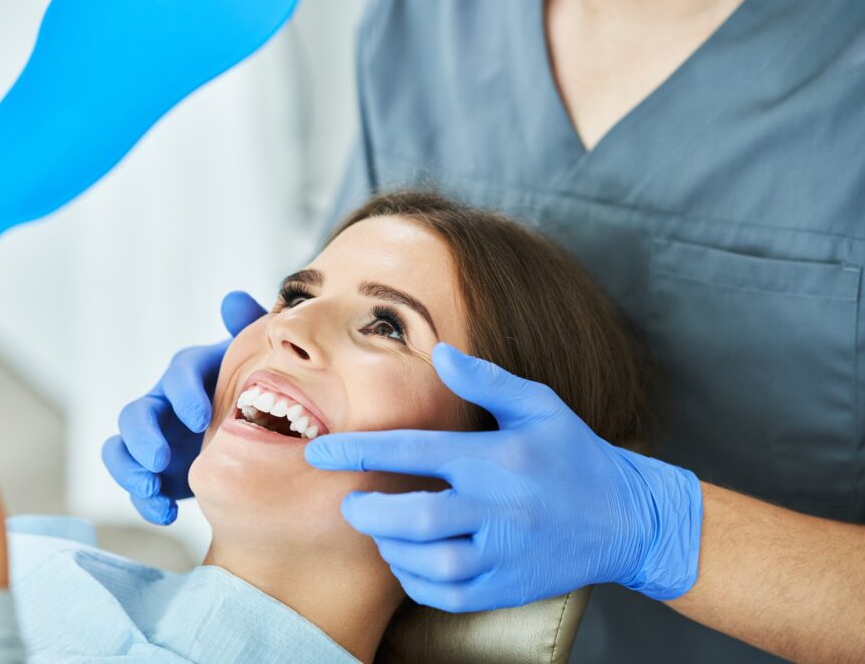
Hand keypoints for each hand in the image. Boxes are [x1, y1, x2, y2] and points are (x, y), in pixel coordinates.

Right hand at [102, 291, 264, 523]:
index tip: (203, 418)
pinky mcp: (154, 470)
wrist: (259, 433)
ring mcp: (153, 438)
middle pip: (137, 413)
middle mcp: (164, 402)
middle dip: (144, 436)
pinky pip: (135, 484)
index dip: (185, 393)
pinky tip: (167, 515)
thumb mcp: (261, 361)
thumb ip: (251, 330)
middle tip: (162, 459)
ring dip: (130, 470)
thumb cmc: (259, 389)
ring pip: (121, 448)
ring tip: (152, 490)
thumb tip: (234, 300)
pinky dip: (144, 500)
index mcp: (192, 373)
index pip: (179, 373)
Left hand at [304, 343, 702, 612]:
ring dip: (392, 548)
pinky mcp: (510, 588)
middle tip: (351, 504)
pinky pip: (450, 595)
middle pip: (418, 517)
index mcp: (497, 458)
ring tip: (381, 531)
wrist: (628, 519)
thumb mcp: (539, 405)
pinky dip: (416, 582)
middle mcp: (500, 507)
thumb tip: (441, 353)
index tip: (320, 452)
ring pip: (431, 563)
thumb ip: (487, 381)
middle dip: (369, 512)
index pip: (414, 451)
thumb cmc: (575, 456)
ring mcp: (506, 553)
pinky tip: (410, 561)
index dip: (360, 450)